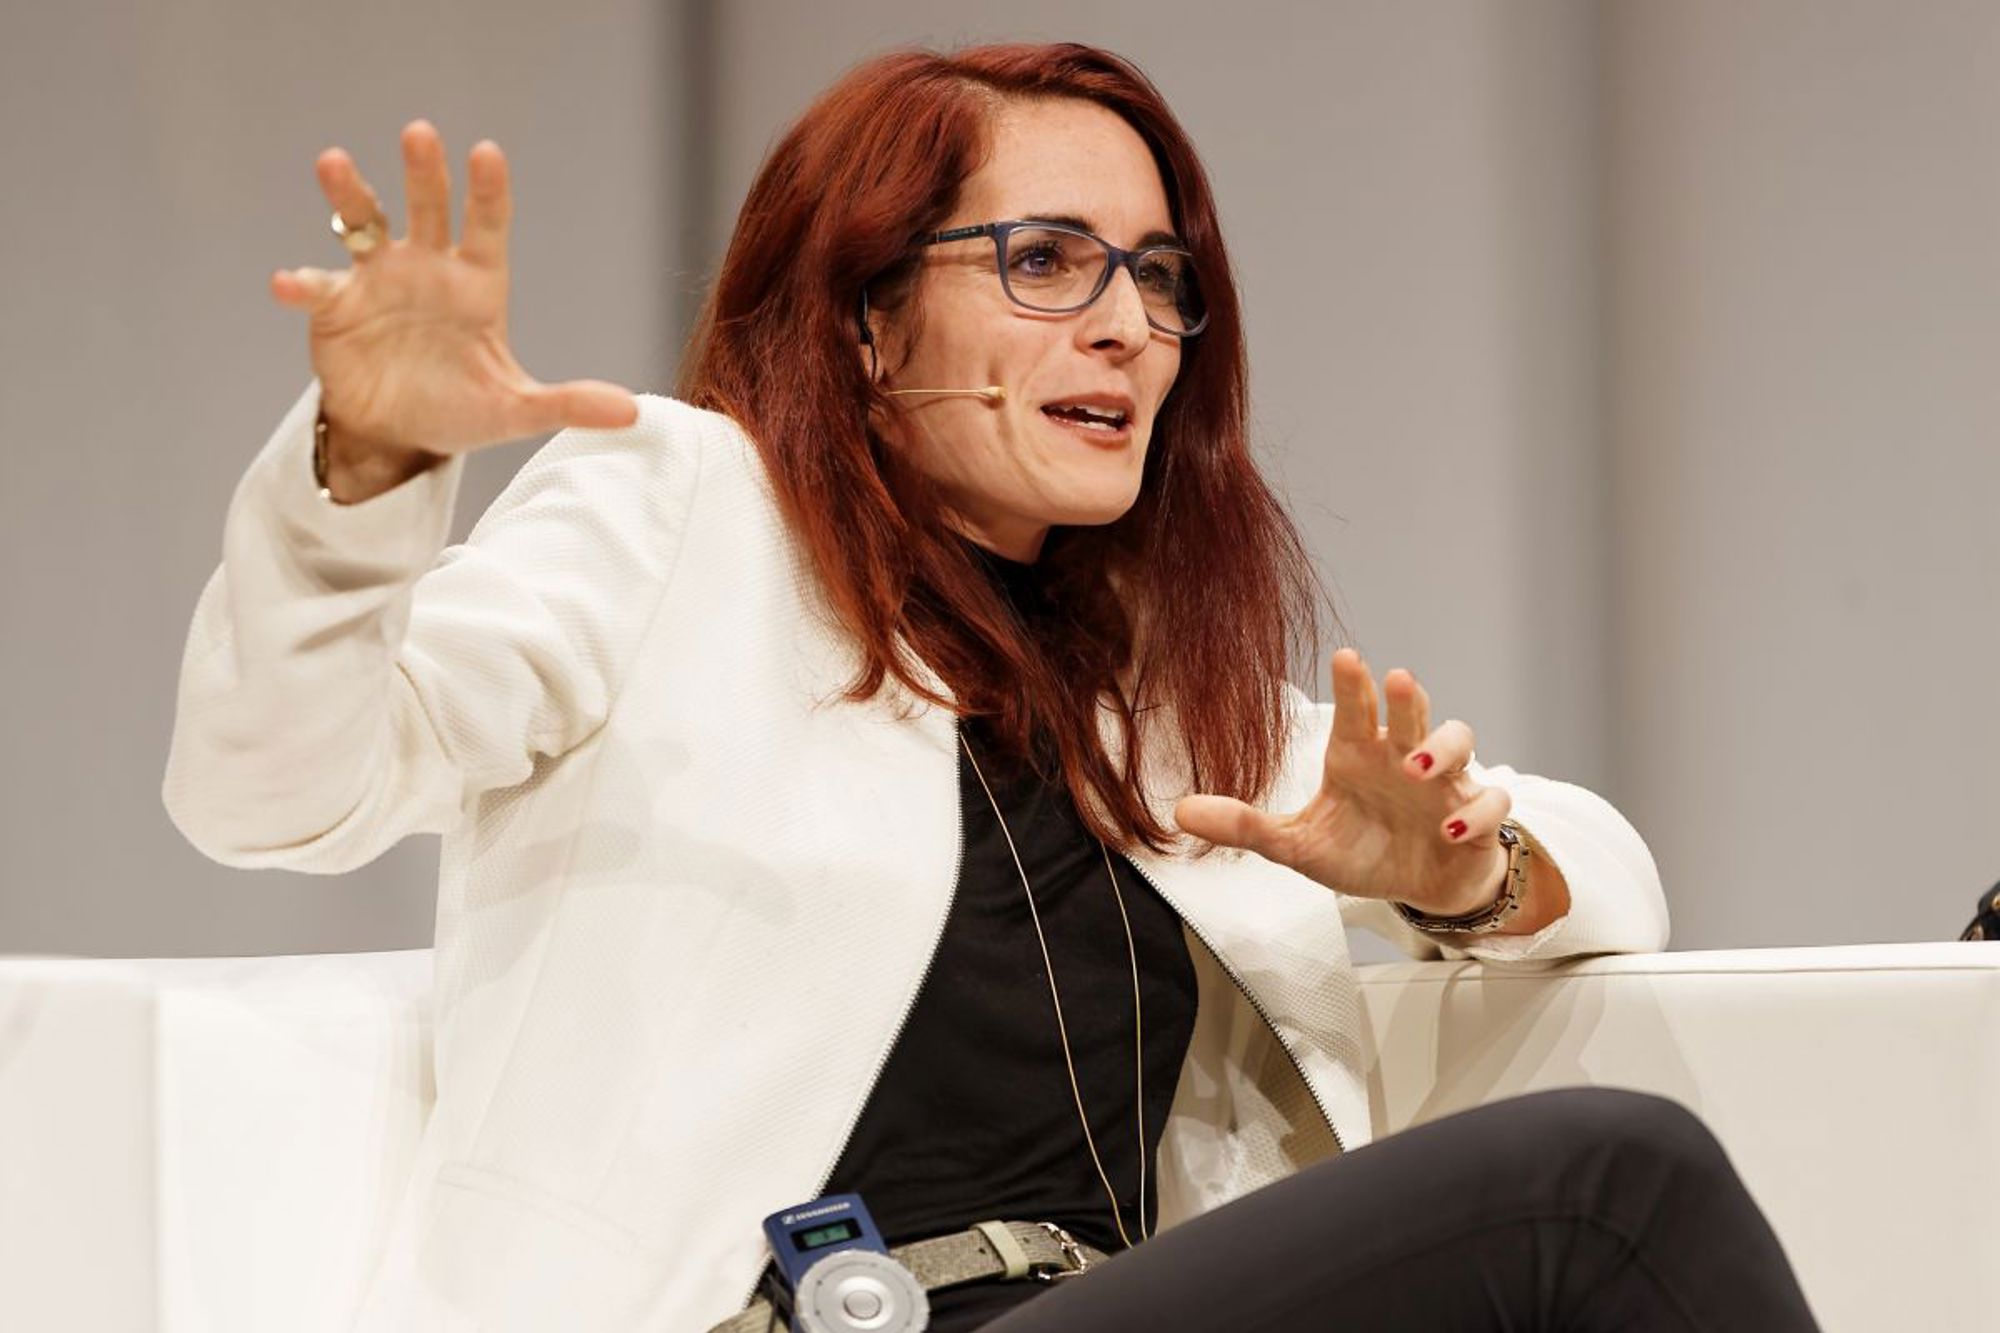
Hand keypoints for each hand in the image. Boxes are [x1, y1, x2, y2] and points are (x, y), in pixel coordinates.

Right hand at [270, 119, 639, 458]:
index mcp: (476, 283)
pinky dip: (301, 283)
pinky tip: (287, 283)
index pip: (486, 226)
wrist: (399, 434)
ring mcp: (378, 280)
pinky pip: (316, 286)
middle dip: (424, 172)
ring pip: (362, 223)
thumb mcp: (516, 411)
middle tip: (421, 133)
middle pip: (426, 207)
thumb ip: (568, 404)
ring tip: (335, 162)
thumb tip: (632, 414)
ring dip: (350, 194)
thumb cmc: (461, 410)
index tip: (486, 153)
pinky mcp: (335, 306)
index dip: (487, 192)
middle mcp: (427, 268)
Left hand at [1174, 648, 1511, 915]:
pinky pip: (1491, 804)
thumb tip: (1180, 812)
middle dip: (1406, 699)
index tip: (1346, 656)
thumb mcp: (1297, 846)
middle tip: (1396, 681)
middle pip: (1412, 713)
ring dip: (1443, 749)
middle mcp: (1404, 759)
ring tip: (1416, 767)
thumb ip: (1244, 827)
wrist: (1418, 886)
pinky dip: (1478, 811)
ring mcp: (1446, 786)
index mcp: (1359, 756)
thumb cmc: (1361, 851)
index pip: (1357, 711)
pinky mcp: (1477, 820)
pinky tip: (1454, 826)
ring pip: (1460, 743)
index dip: (1355, 685)